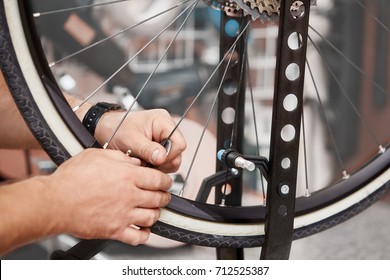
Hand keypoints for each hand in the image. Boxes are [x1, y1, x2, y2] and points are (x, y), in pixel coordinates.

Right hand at [48, 148, 171, 245]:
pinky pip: (137, 237)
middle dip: (163, 197)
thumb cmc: (72, 177)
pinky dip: (144, 235)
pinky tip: (143, 230)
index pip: (159, 180)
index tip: (166, 182)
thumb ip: (122, 158)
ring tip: (152, 210)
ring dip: (155, 213)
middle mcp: (130, 196)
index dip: (166, 181)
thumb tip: (137, 162)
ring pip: (152, 217)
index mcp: (128, 176)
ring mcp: (123, 215)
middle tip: (162, 196)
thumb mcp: (98, 155)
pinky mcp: (114, 230)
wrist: (55, 201)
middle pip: (159, 198)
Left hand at [95, 109, 185, 172]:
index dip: (169, 155)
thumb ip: (147, 149)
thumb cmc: (116, 129)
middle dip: (163, 162)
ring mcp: (163, 138)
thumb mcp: (130, 139)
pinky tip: (144, 162)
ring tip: (143, 162)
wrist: (106, 129)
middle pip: (177, 153)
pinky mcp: (159, 147)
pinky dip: (155, 165)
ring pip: (172, 159)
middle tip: (146, 163)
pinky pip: (164, 161)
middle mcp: (166, 129)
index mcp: (162, 121)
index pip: (179, 143)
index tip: (154, 161)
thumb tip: (162, 157)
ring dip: (159, 165)